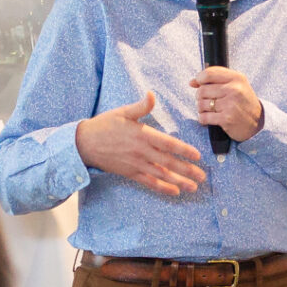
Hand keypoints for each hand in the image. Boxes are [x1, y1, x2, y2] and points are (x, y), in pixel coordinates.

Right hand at [77, 91, 205, 196]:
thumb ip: (141, 106)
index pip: (168, 144)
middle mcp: (141, 151)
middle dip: (187, 170)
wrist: (84, 143)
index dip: (183, 150)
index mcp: (142, 135)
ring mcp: (136, 164)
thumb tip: (152, 94)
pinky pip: (148, 182)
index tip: (197, 156)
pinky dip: (162, 188)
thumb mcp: (123, 112)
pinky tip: (174, 191)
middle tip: (202, 176)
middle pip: (168, 162)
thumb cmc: (104, 125)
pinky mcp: (130, 173)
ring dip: (179, 181)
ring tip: (193, 187)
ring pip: (161, 175)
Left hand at [188, 66, 263, 143]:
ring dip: (201, 109)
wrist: (258, 124)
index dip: (199, 79)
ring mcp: (230, 104)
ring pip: (201, 104)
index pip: (209, 73)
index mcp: (237, 78)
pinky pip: (204, 117)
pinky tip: (209, 119)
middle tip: (207, 101)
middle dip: (200, 97)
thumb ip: (215, 80)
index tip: (198, 84)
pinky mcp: (227, 119)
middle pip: (202, 90)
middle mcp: (234, 89)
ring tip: (209, 110)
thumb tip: (192, 82)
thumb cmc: (243, 103)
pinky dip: (203, 119)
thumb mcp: (235, 86)